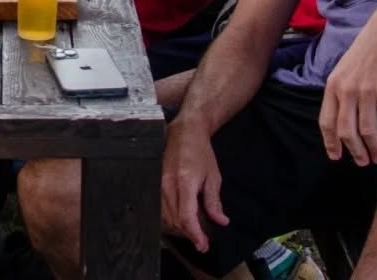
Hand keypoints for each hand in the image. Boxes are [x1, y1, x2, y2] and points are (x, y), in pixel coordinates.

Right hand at [161, 117, 228, 253]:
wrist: (185, 132)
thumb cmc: (201, 152)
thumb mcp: (213, 176)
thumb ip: (214, 201)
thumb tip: (221, 221)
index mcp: (185, 182)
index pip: (186, 216)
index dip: (195, 234)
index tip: (203, 245)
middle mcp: (168, 184)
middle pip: (175, 219)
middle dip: (189, 233)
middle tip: (202, 239)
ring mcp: (159, 182)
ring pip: (166, 215)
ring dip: (179, 226)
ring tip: (193, 229)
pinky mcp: (155, 181)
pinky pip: (161, 206)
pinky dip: (171, 216)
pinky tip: (181, 216)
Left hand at [319, 2, 376, 165]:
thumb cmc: (369, 52)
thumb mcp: (346, 69)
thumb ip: (343, 92)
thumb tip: (344, 120)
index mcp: (333, 84)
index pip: (326, 121)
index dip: (331, 142)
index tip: (336, 157)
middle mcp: (346, 88)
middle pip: (346, 130)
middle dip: (354, 150)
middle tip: (364, 162)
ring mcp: (366, 89)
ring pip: (367, 130)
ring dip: (374, 149)